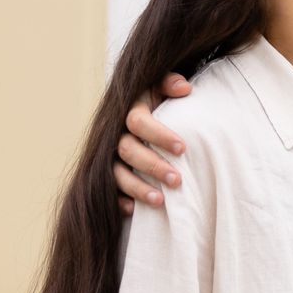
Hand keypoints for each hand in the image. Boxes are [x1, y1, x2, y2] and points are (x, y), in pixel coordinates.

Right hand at [112, 74, 192, 212]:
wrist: (143, 112)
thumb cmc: (160, 100)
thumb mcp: (162, 86)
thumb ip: (171, 82)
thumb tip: (184, 89)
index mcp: (130, 110)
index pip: (139, 121)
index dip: (159, 135)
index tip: (183, 148)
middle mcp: (117, 133)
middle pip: (128, 150)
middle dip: (152, 166)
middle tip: (177, 180)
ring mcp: (110, 155)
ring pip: (117, 173)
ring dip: (138, 188)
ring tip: (160, 201)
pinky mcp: (108, 174)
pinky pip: (109, 190)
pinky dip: (119, 200)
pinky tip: (133, 210)